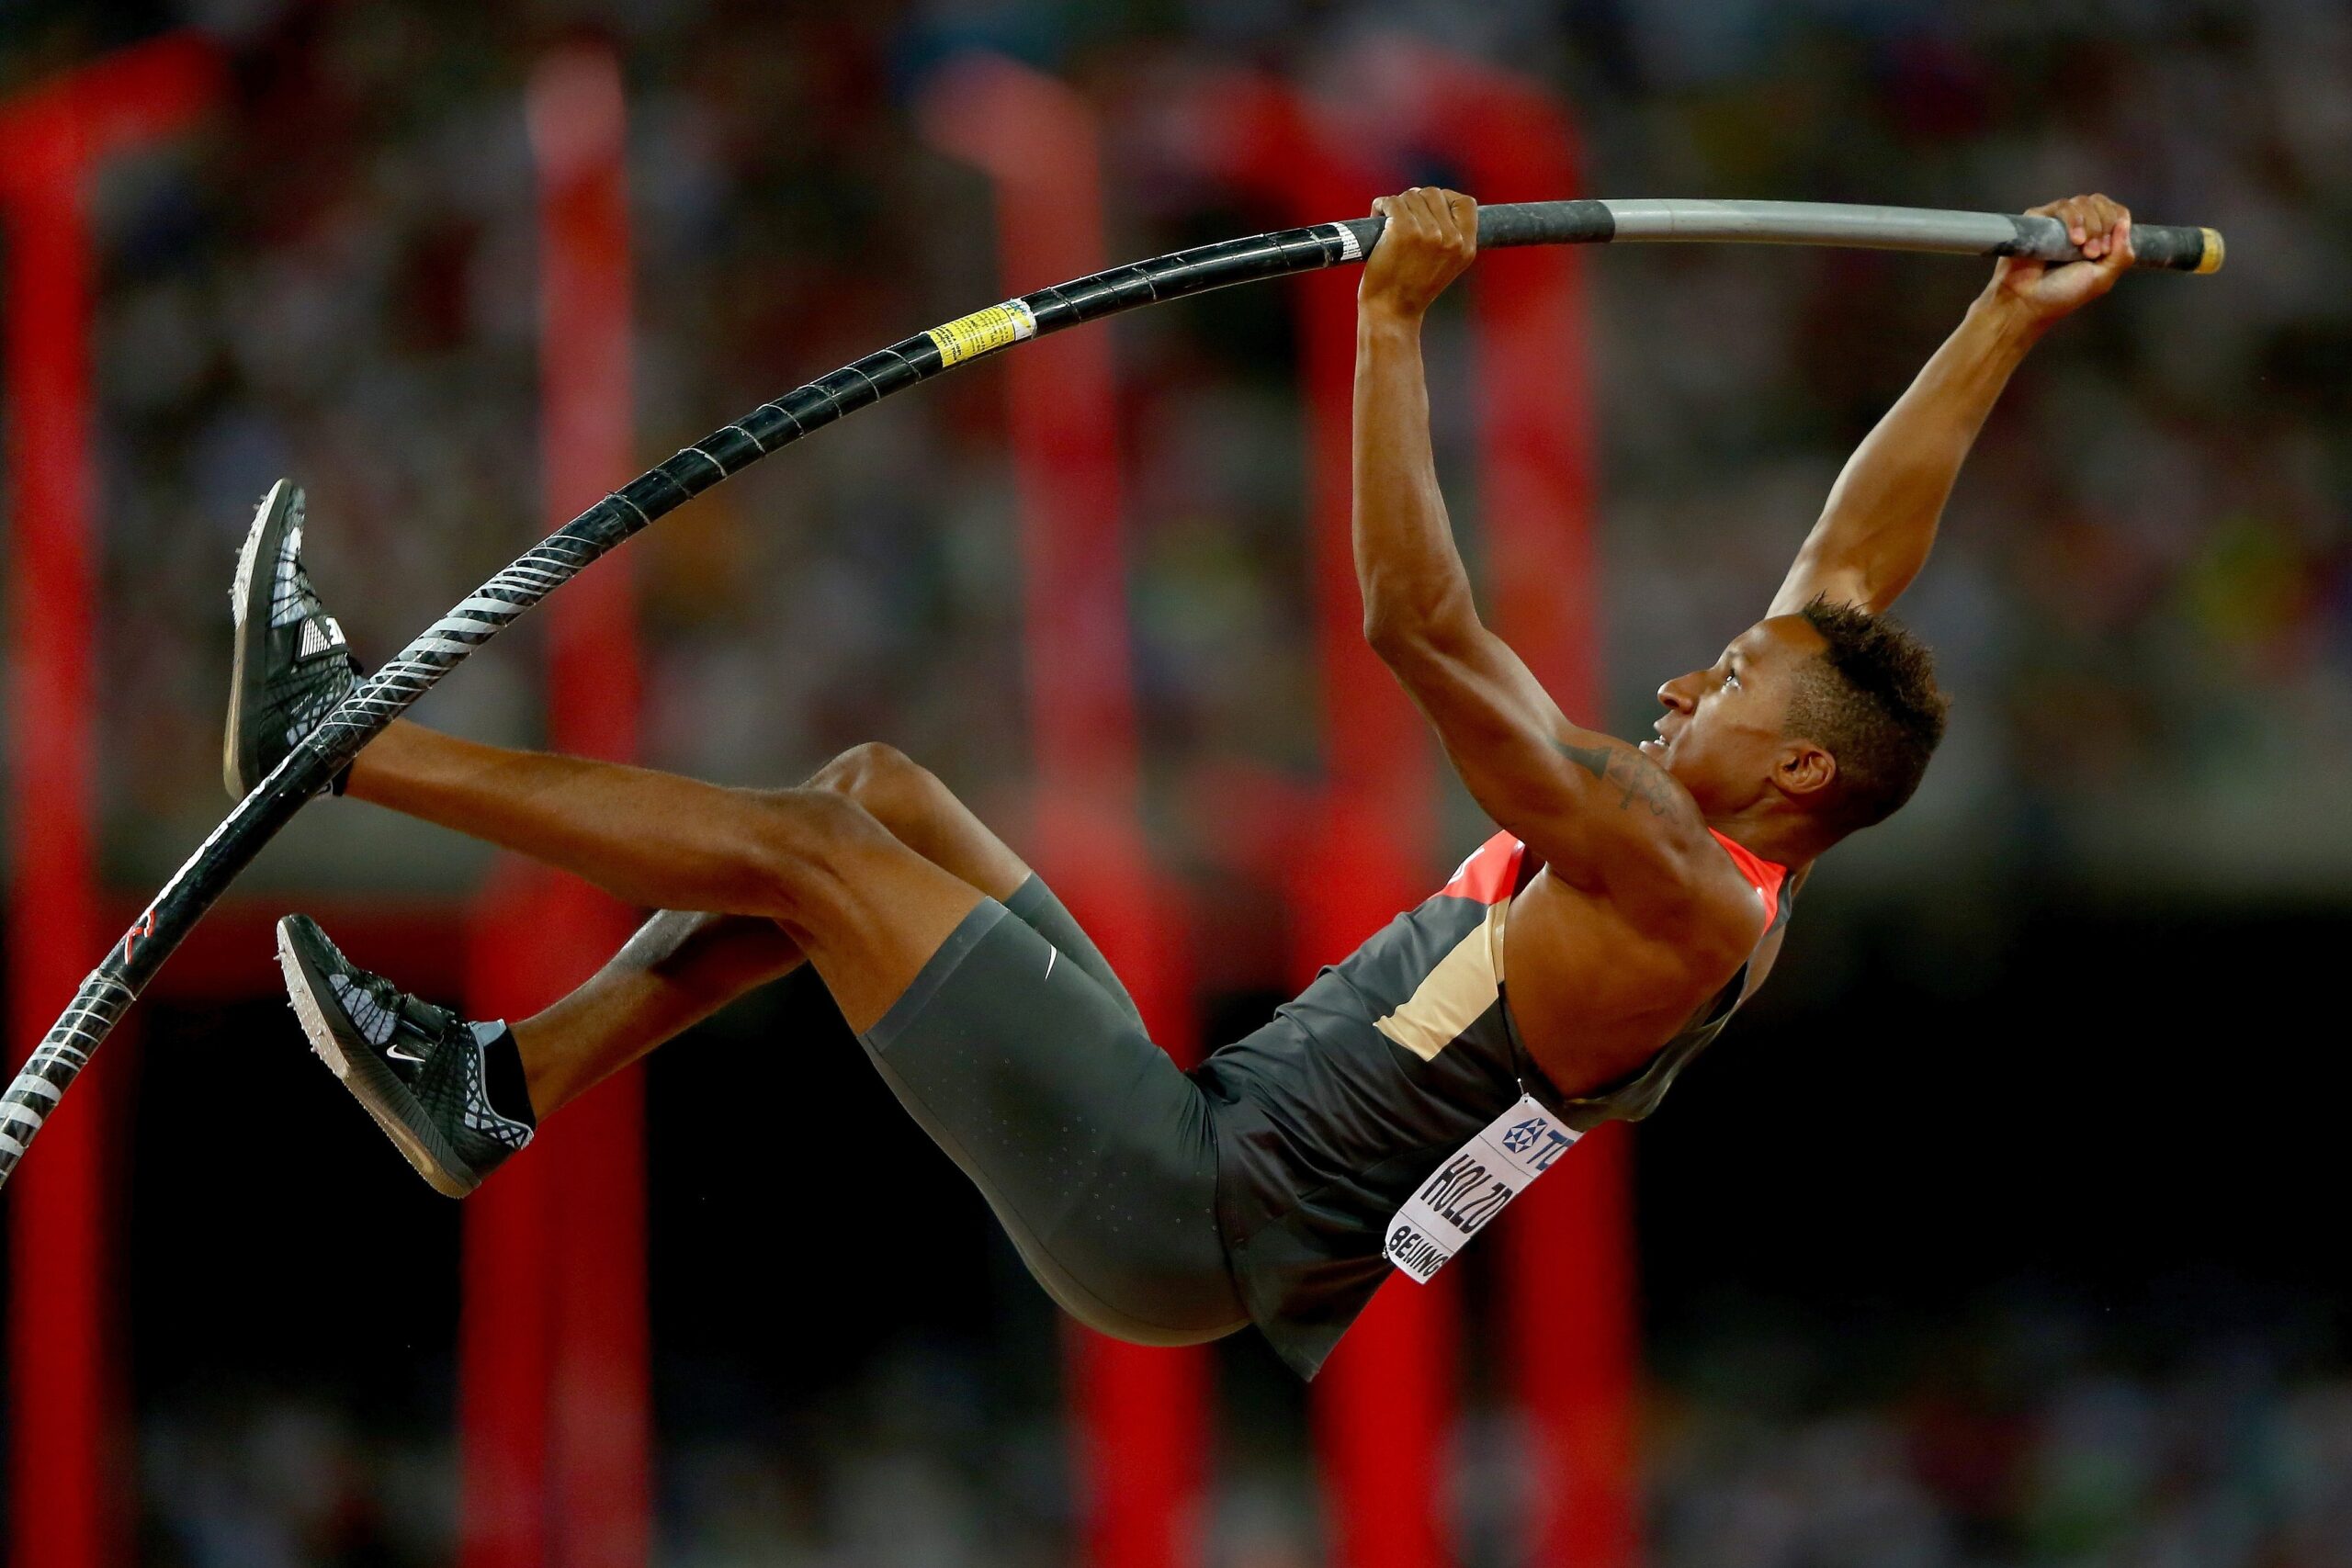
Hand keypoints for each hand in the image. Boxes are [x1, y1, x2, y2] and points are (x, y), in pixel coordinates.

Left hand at [1359, 187, 1477, 320]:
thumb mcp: (1445, 265)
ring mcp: (1428, 234)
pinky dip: (1382, 205)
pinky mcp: (1404, 231)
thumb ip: (1450, 236)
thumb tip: (1436, 198)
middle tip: (1402, 216)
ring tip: (1388, 222)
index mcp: (1466, 248)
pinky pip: (1393, 202)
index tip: (1429, 205)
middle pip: (1434, 194)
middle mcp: (1452, 239)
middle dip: (1415, 200)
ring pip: (1411, 196)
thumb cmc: (1412, 289)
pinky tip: (1378, 215)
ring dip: (1396, 205)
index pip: (1465, 203)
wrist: (1391, 312)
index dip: (1446, 198)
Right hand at [1984, 193, 2132, 325]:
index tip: (2106, 250)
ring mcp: (2057, 221)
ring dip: (2090, 224)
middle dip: (2103, 225)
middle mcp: (2078, 225)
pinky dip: (2073, 219)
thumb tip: (2125, 222)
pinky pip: (2062, 206)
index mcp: (2095, 237)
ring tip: (2082, 249)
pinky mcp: (2038, 218)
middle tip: (2094, 252)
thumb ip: (2122, 254)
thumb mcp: (2103, 278)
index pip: (2115, 212)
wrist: (2027, 302)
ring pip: (2083, 202)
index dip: (2116, 224)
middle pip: (2100, 202)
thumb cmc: (2063, 294)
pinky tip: (2073, 240)